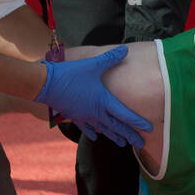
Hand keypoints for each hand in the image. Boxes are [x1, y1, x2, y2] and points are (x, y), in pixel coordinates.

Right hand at [34, 46, 151, 147]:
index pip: (125, 115)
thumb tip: (125, 49)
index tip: (148, 130)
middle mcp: (96, 113)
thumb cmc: (70, 74)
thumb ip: (110, 58)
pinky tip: (95, 137)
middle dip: (129, 136)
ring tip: (122, 144)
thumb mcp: (93, 64)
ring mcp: (84, 117)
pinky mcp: (74, 116)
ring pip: (103, 129)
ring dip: (114, 136)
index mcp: (103, 102)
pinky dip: (92, 133)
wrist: (46, 84)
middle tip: (140, 145)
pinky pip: (86, 128)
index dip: (137, 122)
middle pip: (116, 127)